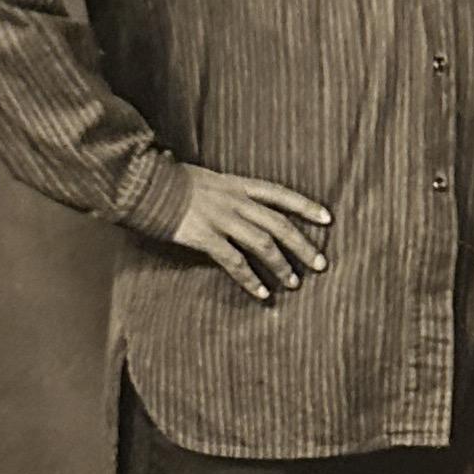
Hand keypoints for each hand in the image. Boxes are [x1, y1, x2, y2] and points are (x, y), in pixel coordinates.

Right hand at [152, 165, 331, 301]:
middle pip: (279, 224)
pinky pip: (235, 263)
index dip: (306, 206)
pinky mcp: (206, 237)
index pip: (281, 194)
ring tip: (293, 283)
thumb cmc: (172, 183)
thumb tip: (244, 207)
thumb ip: (229, 193)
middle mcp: (235, 201)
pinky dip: (251, 280)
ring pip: (263, 245)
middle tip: (320, 263)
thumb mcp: (208, 180)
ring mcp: (221, 219)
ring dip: (281, 265)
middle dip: (303, 245)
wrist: (145, 185)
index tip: (328, 218)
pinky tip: (262, 293)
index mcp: (237, 184)